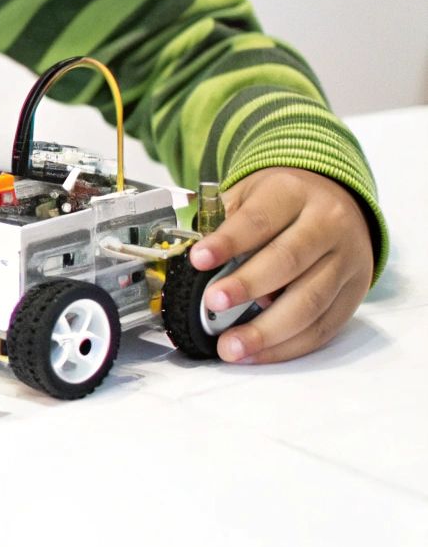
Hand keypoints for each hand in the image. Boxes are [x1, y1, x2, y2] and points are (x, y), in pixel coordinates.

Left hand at [186, 166, 373, 363]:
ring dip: (267, 330)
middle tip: (213, 303)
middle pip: (288, 260)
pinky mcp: (354, 293)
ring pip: (310, 301)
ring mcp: (346, 261)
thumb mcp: (249, 194)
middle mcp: (328, 224)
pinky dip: (288, 346)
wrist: (338, 201)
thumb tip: (192, 261)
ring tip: (231, 346)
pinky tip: (257, 353)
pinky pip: (324, 327)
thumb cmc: (281, 202)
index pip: (259, 220)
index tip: (198, 259)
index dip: (228, 242)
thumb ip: (222, 222)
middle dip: (248, 286)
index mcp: (294, 193)